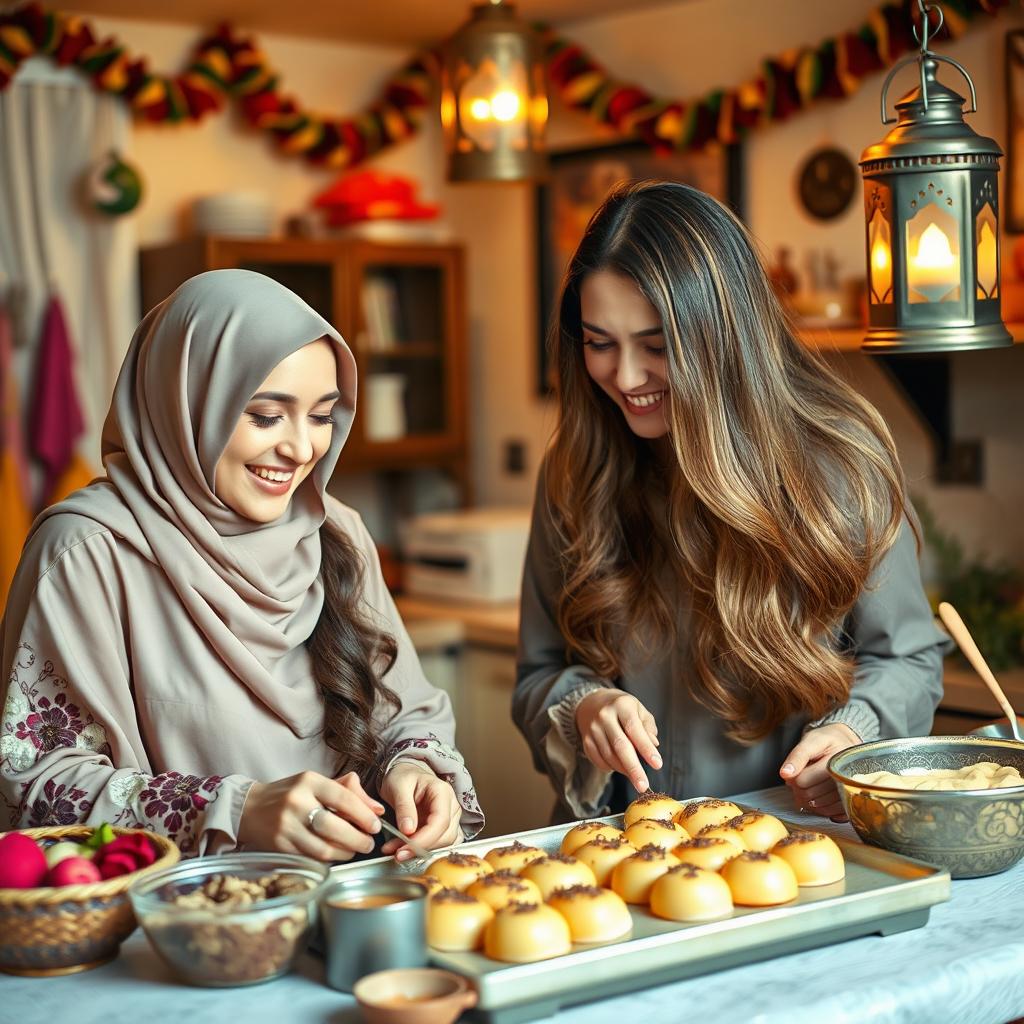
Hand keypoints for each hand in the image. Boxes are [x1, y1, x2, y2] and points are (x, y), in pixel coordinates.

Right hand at [238, 770, 383, 860]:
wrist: (249, 808)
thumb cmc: (291, 794)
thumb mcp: (317, 783)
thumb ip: (350, 792)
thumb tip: (377, 809)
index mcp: (308, 781)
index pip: (343, 798)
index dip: (363, 814)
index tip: (376, 825)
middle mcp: (296, 803)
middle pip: (335, 827)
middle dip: (358, 839)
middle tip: (369, 843)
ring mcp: (286, 826)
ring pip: (324, 848)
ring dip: (346, 853)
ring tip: (354, 849)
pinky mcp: (280, 847)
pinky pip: (312, 858)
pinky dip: (329, 859)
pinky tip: (335, 854)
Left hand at [379, 760, 462, 861]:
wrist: (405, 776)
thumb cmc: (403, 777)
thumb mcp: (398, 786)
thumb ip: (404, 807)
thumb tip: (408, 830)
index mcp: (442, 792)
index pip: (441, 820)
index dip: (425, 838)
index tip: (405, 848)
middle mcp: (451, 806)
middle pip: (445, 835)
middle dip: (420, 848)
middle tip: (396, 852)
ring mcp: (450, 818)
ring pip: (443, 844)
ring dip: (420, 851)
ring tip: (397, 851)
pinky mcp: (444, 829)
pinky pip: (439, 845)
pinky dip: (422, 851)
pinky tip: (405, 850)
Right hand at [575, 690, 661, 792]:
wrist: (593, 704)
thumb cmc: (623, 709)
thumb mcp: (639, 710)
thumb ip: (648, 728)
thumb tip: (653, 745)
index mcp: (622, 705)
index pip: (634, 729)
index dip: (646, 748)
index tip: (657, 765)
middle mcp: (605, 716)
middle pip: (620, 746)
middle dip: (633, 768)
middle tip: (643, 785)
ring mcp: (593, 728)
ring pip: (609, 756)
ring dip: (624, 770)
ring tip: (636, 777)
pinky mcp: (586, 740)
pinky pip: (599, 760)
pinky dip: (611, 768)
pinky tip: (620, 767)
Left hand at [779, 723, 860, 819]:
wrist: (846, 743)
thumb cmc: (827, 741)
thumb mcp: (811, 741)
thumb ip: (797, 756)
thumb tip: (785, 774)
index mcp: (836, 761)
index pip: (803, 780)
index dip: (793, 777)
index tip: (794, 771)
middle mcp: (847, 778)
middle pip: (809, 795)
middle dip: (799, 788)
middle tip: (801, 778)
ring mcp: (852, 792)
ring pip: (820, 807)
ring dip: (809, 798)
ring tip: (810, 785)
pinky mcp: (853, 802)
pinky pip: (832, 813)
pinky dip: (821, 807)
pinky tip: (819, 795)